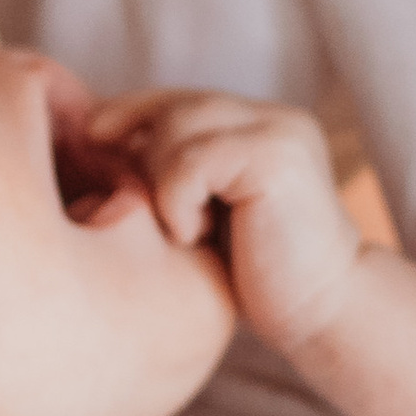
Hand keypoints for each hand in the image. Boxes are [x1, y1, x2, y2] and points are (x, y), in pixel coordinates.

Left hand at [90, 85, 361, 356]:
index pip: (177, 98)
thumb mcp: (205, 215)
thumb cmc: (258, 282)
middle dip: (138, 152)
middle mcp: (274, 118)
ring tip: (184, 231)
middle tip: (142, 211)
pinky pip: (190, 160)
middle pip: (173, 104)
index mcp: (260, 127)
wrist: (325, 317)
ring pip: (177, 126)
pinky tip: (196, 237)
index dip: (128, 114)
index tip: (90, 142)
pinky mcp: (276, 156)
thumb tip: (98, 139)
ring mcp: (280, 131)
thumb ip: (174, 174)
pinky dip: (177, 201)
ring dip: (161, 183)